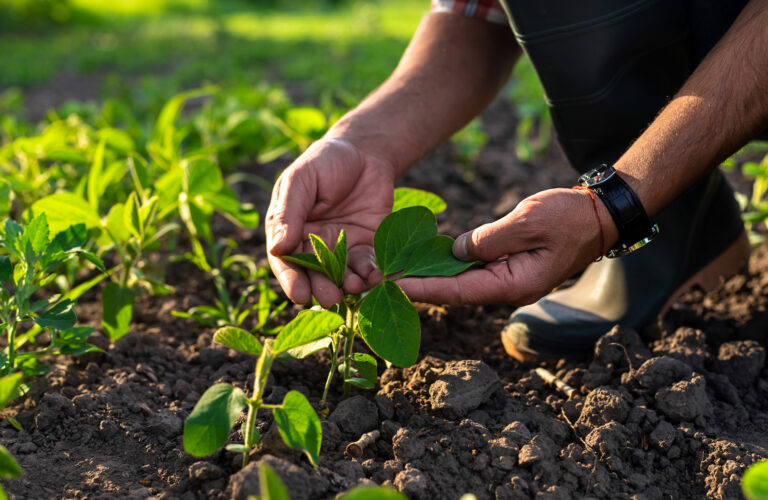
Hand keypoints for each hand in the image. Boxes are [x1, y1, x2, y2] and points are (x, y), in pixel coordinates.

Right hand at [266, 138, 394, 306]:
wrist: (365, 152)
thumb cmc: (325, 161)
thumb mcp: (301, 179)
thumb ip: (289, 213)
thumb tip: (277, 247)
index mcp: (289, 231)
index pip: (286, 261)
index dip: (292, 279)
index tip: (299, 294)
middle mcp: (313, 246)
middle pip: (314, 275)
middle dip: (321, 289)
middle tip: (330, 299)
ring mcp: (341, 249)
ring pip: (341, 275)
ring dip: (347, 285)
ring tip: (354, 287)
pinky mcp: (366, 247)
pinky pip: (367, 266)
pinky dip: (370, 274)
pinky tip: (375, 276)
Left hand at [398, 188, 618, 305]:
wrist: (601, 215)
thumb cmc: (568, 216)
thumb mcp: (526, 222)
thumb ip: (487, 239)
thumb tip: (454, 252)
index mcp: (513, 284)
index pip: (457, 290)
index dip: (422, 288)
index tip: (391, 284)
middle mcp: (508, 288)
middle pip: (455, 292)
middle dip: (419, 286)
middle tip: (382, 279)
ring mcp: (510, 279)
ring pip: (463, 282)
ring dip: (432, 277)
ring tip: (396, 271)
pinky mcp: (510, 267)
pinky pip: (474, 271)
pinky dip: (450, 266)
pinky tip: (429, 260)